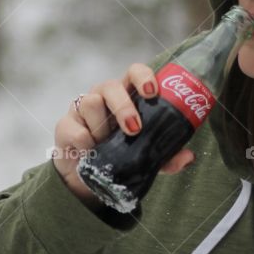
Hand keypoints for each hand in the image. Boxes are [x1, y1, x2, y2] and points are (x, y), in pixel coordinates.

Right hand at [51, 62, 195, 205]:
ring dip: (101, 127)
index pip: (134, 73)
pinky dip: (86, 143)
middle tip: (134, 129)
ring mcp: (82, 110)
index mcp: (127, 97)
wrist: (87, 180)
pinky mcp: (65, 126)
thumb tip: (189, 157)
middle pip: (111, 85)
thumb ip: (167, 157)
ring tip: (106, 145)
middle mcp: (104, 97)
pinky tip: (90, 153)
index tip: (152, 92)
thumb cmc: (120, 156)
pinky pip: (75, 129)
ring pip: (91, 103)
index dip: (143, 77)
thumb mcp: (146, 158)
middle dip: (123, 106)